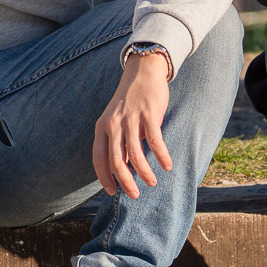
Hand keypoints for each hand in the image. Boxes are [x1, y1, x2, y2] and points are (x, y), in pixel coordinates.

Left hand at [93, 50, 172, 199]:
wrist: (142, 72)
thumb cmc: (129, 101)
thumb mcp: (116, 120)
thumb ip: (118, 143)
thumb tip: (122, 169)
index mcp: (102, 127)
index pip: (99, 158)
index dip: (104, 177)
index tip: (112, 192)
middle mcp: (113, 124)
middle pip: (117, 161)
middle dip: (126, 182)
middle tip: (135, 195)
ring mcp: (131, 119)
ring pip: (136, 154)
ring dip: (145, 172)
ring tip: (153, 182)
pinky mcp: (149, 114)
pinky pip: (155, 141)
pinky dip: (161, 156)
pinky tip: (167, 166)